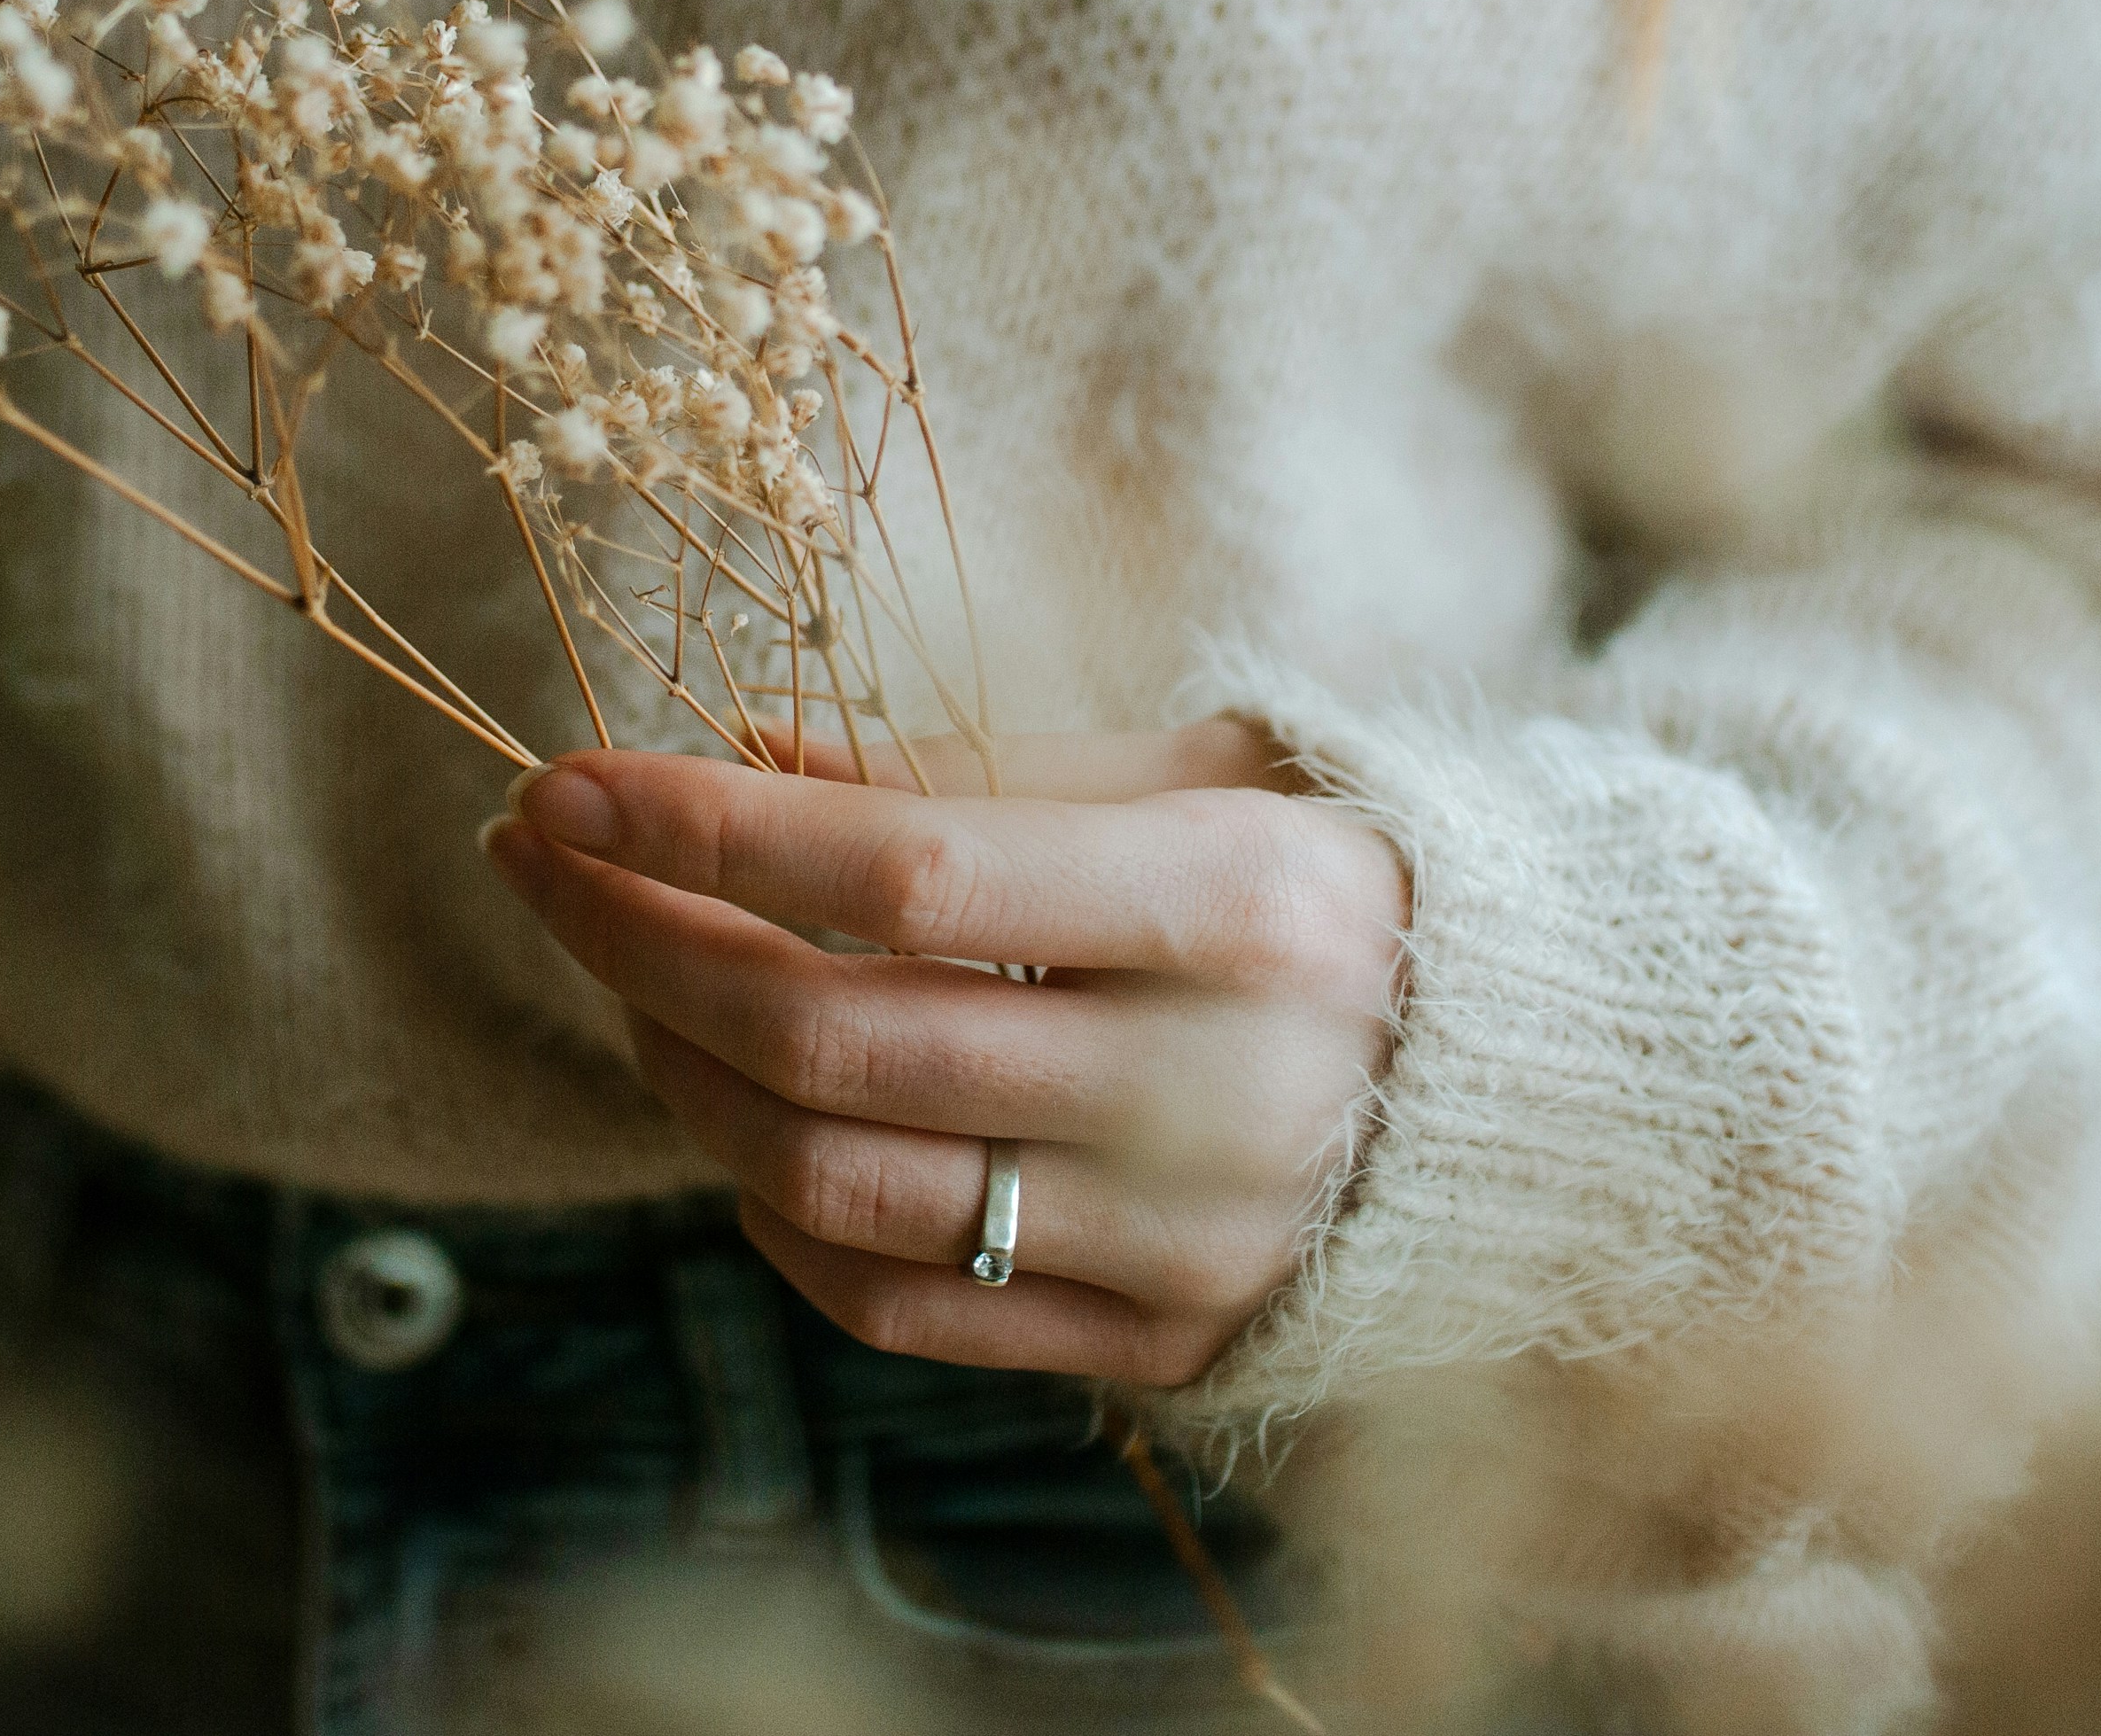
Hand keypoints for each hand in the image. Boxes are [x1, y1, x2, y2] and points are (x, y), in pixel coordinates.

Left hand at [483, 717, 1405, 1387]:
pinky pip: (893, 1305)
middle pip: (837, 1039)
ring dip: (681, 1073)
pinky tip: (731, 1111)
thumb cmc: (1348, 885)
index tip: (564, 782)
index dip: (705, 832)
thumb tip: (745, 751)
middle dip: (638, 941)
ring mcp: (1183, 1243)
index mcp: (1241, 906)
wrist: (1560, 1088)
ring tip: (629, 977)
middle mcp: (1213, 1091)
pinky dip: (769, 1210)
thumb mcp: (1208, 772)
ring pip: (836, 1184)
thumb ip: (977, 762)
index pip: (908, 875)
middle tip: (541, 861)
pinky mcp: (1158, 1349)